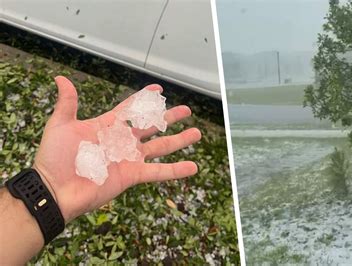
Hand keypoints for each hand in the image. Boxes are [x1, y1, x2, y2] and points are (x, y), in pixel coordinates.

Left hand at [33, 76, 200, 222]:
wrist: (56, 190)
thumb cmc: (55, 158)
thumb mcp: (60, 125)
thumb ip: (68, 103)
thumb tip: (61, 78)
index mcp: (108, 126)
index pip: (131, 108)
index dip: (145, 98)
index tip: (159, 89)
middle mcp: (122, 141)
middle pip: (152, 125)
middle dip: (170, 117)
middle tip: (186, 110)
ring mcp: (129, 158)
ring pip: (161, 146)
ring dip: (180, 140)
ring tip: (196, 133)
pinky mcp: (133, 175)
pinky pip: (159, 171)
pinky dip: (176, 170)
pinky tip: (193, 167)